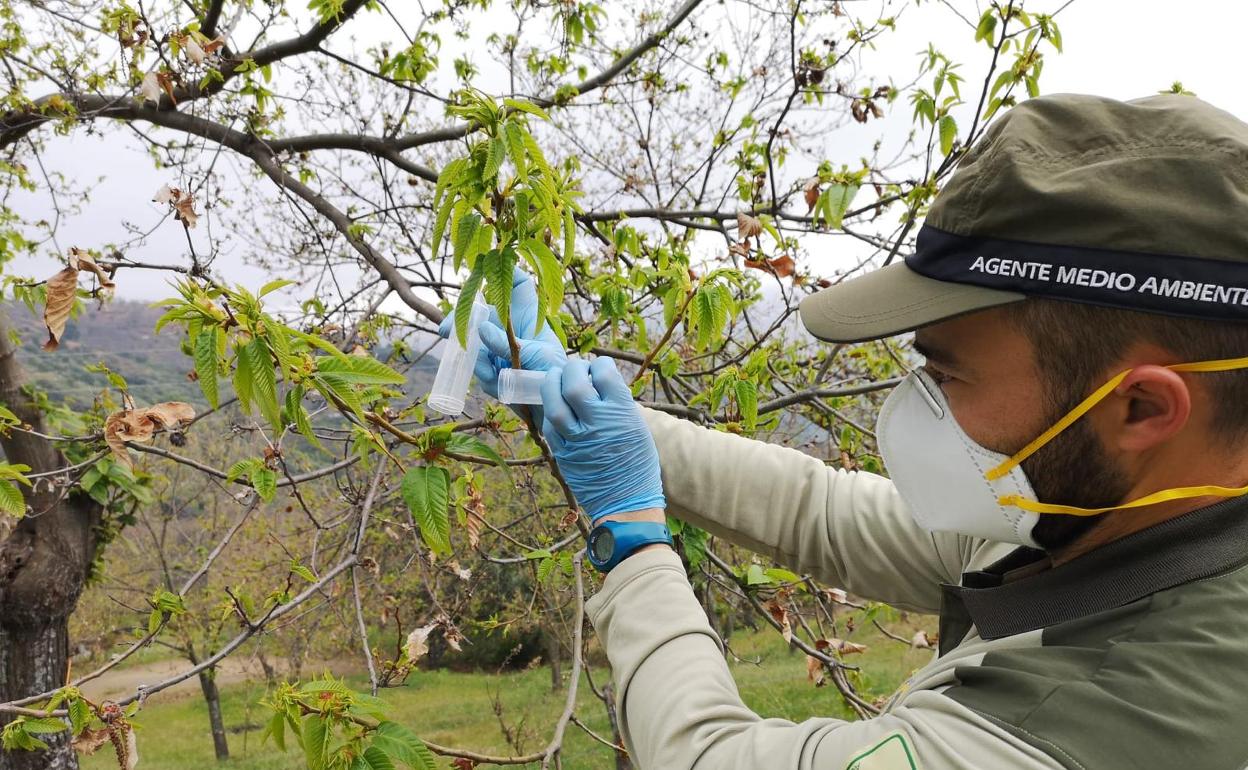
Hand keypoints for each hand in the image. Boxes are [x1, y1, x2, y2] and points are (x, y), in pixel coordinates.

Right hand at [437, 267, 566, 403]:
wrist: (551, 407)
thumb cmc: (553, 372)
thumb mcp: (536, 354)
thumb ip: (505, 342)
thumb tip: (480, 329)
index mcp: (525, 314)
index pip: (517, 283)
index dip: (503, 270)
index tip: (485, 266)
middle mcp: (508, 326)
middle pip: (478, 311)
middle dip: (458, 320)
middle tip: (447, 331)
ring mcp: (496, 346)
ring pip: (471, 342)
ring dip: (474, 357)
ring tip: (492, 372)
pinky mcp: (489, 366)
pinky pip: (474, 366)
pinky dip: (481, 374)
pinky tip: (495, 380)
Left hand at [540, 356, 664, 521]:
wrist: (627, 503)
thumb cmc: (637, 464)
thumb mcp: (637, 427)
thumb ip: (617, 403)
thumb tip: (597, 382)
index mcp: (622, 413)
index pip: (604, 373)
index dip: (599, 365)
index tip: (598, 367)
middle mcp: (597, 423)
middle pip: (574, 383)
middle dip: (572, 369)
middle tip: (575, 370)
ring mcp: (577, 439)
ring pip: (553, 403)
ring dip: (552, 384)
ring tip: (557, 379)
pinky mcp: (563, 454)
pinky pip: (549, 426)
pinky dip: (550, 412)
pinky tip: (556, 408)